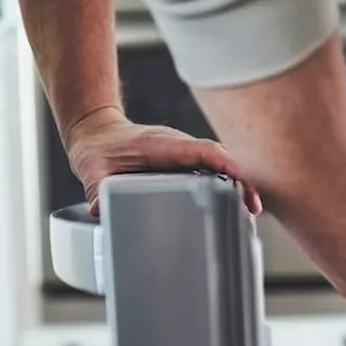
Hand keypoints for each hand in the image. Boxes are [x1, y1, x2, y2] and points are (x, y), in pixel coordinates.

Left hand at [66, 107, 260, 215]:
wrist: (96, 132)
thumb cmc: (98, 150)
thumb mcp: (93, 173)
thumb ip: (98, 194)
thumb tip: (102, 213)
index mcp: (162, 145)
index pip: (202, 151)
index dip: (226, 165)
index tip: (241, 183)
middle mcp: (178, 146)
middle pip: (219, 158)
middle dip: (240, 180)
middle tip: (253, 209)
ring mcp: (183, 153)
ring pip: (219, 164)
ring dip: (236, 183)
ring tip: (249, 211)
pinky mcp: (183, 162)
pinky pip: (211, 169)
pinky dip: (226, 184)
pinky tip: (233, 206)